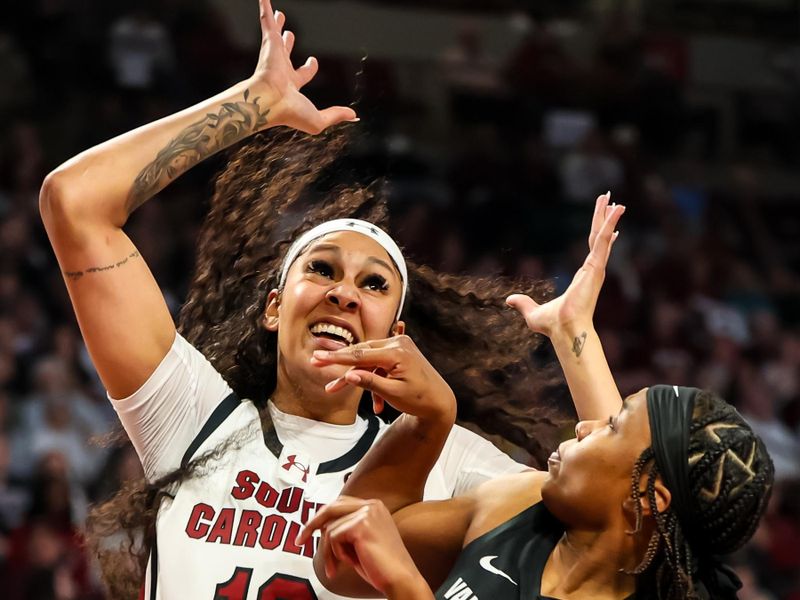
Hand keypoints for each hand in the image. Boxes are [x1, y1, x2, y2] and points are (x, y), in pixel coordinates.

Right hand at [252, 0, 356, 132]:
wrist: (269, 102)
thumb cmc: (290, 113)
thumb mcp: (319, 119)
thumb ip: (336, 115)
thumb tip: (354, 116)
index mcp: (291, 84)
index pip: (303, 73)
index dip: (309, 67)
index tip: (313, 61)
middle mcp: (280, 68)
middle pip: (285, 52)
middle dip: (287, 43)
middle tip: (289, 33)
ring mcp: (272, 55)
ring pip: (275, 34)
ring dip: (276, 23)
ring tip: (278, 12)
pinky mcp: (268, 42)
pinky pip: (265, 19)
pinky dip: (264, 7)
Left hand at [298, 497, 430, 597]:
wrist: (400, 579)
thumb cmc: (382, 566)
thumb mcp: (361, 542)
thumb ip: (346, 528)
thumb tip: (322, 525)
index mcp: (374, 506)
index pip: (339, 503)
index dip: (322, 517)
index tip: (308, 531)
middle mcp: (371, 505)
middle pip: (330, 508)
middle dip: (312, 525)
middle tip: (299, 540)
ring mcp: (367, 513)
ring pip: (329, 529)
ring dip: (329, 552)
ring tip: (336, 567)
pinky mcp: (361, 525)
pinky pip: (333, 537)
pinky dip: (336, 554)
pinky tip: (350, 563)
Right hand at [311, 335, 455, 421]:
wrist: (440, 402)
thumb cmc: (419, 400)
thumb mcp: (393, 394)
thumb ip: (370, 383)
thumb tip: (349, 376)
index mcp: (397, 353)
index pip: (360, 355)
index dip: (337, 358)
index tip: (318, 358)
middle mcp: (398, 344)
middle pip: (361, 353)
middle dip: (340, 365)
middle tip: (316, 364)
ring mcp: (400, 346)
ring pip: (368, 360)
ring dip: (357, 378)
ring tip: (334, 390)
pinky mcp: (399, 352)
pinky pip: (378, 364)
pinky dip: (373, 379)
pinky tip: (376, 404)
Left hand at [507, 193, 623, 337]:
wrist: (564, 329)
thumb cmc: (554, 325)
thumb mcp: (533, 312)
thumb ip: (523, 304)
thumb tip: (509, 300)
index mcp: (583, 277)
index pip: (593, 250)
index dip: (600, 237)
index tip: (610, 227)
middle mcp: (592, 270)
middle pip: (598, 238)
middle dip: (604, 219)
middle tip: (610, 200)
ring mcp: (596, 268)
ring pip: (603, 236)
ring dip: (609, 218)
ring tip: (616, 201)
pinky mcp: (596, 266)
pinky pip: (603, 240)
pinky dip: (610, 225)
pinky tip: (616, 211)